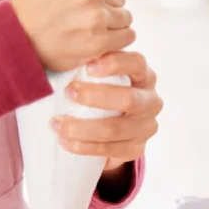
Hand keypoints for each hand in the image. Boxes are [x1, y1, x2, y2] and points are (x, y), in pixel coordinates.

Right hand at [11, 0, 135, 72]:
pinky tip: (103, 39)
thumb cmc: (30, 5)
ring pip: (125, 16)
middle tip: (87, 14)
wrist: (16, 37)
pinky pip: (127, 36)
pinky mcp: (99, 41)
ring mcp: (97, 15)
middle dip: (108, 5)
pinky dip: (118, 39)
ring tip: (93, 27)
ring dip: (113, 23)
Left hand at [50, 51, 161, 169]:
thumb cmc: (104, 94)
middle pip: (129, 99)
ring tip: (57, 124)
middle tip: (69, 92)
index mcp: (144, 77)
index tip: (88, 67)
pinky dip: (84, 146)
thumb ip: (93, 66)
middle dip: (95, 96)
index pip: (137, 63)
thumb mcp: (103, 77)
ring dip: (82, 128)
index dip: (115, 64)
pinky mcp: (137, 150)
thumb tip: (67, 59)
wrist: (114, 133)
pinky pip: (109, 150)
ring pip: (115, 129)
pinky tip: (64, 142)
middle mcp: (151, 101)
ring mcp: (146, 128)